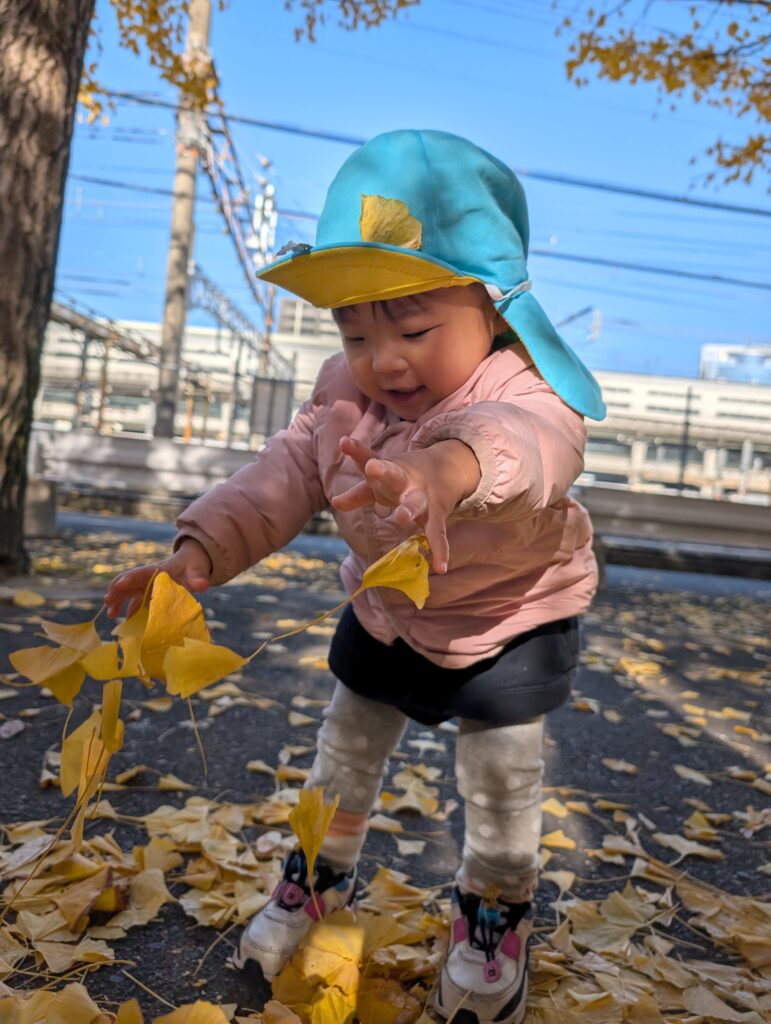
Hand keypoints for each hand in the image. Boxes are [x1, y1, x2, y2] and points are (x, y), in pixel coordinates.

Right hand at [104, 537, 211, 619]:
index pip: (140, 573)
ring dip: (118, 603)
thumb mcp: (197, 571)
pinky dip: (130, 612)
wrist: (192, 564)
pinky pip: (136, 603)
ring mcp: (147, 586)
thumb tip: (203, 586)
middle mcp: (148, 577)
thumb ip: (198, 578)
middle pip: (128, 582)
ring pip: (129, 593)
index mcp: (158, 570)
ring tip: (111, 615)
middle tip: (107, 603)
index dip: (130, 578)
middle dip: (117, 591)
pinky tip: (128, 625)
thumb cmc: (193, 566)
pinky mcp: (149, 595)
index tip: (120, 585)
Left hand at [331, 436, 480, 573]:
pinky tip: (441, 567)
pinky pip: (437, 533)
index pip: (370, 460)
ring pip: (416, 503)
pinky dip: (440, 550)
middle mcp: (406, 481)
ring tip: (401, 518)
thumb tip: (335, 502)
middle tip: (372, 468)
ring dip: (408, 510)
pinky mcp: (436, 515)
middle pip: (394, 476)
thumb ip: (358, 493)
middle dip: (383, 472)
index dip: (358, 453)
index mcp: (390, 471)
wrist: (447, 468)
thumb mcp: (381, 483)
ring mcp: (423, 497)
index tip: (344, 442)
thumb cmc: (404, 478)